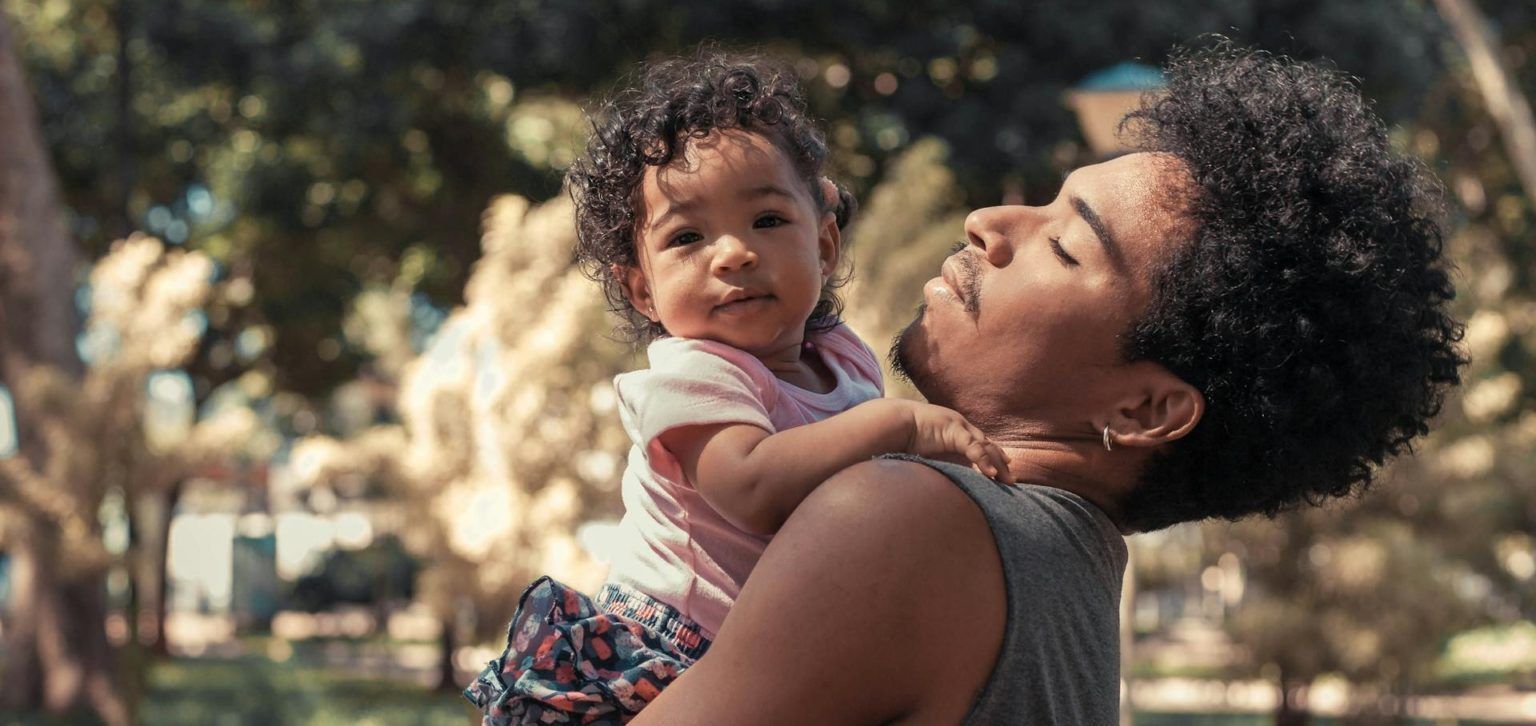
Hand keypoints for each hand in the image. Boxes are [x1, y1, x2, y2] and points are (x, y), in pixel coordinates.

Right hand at [895, 400, 1012, 483]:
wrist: (892, 423)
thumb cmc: (904, 440)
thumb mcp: (927, 455)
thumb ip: (939, 465)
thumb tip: (943, 486)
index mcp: (955, 433)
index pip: (980, 446)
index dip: (992, 458)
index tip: (1001, 473)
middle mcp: (961, 428)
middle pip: (988, 446)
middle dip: (1000, 463)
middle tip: (1011, 481)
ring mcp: (958, 426)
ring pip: (985, 447)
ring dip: (997, 464)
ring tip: (1006, 481)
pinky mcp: (954, 430)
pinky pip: (973, 447)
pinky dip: (983, 461)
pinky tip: (990, 474)